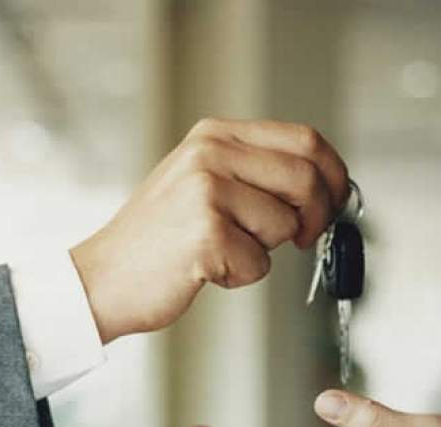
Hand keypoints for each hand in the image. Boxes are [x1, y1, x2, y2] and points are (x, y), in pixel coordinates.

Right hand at [70, 118, 349, 343]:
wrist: (102, 277)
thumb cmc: (156, 239)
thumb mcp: (201, 182)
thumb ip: (253, 173)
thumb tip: (321, 185)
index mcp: (214, 135)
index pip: (304, 140)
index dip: (334, 174)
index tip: (337, 200)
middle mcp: (210, 154)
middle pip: (306, 178)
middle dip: (317, 216)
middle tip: (302, 238)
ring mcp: (207, 192)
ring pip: (285, 225)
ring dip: (265, 251)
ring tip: (223, 252)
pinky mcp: (207, 234)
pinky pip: (259, 263)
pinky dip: (241, 276)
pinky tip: (206, 270)